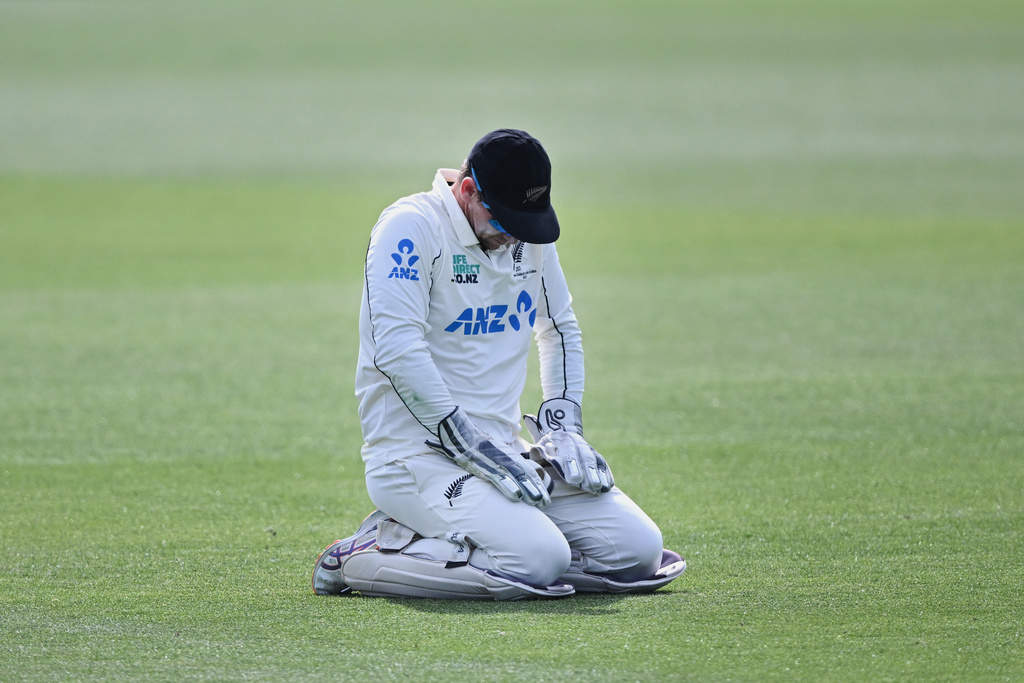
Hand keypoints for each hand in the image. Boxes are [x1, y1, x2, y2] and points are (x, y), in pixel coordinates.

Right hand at [427, 407, 550, 507]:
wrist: (455, 427)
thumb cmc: (471, 441)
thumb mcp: (490, 449)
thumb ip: (500, 459)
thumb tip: (509, 473)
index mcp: (506, 453)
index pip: (526, 469)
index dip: (537, 483)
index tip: (545, 496)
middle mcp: (503, 455)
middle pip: (525, 473)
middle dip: (536, 489)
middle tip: (546, 504)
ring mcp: (493, 459)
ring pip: (515, 476)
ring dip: (528, 489)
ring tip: (538, 502)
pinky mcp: (481, 464)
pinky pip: (497, 476)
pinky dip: (508, 486)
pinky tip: (516, 496)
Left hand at [524, 398, 613, 494]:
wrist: (559, 435)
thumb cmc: (545, 449)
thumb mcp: (539, 448)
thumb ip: (537, 453)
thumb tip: (536, 451)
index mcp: (561, 439)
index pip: (568, 451)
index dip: (572, 466)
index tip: (574, 480)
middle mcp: (576, 441)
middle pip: (584, 456)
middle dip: (588, 472)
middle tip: (591, 486)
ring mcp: (587, 447)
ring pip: (595, 459)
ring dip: (598, 474)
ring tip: (600, 488)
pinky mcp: (595, 454)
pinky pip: (602, 463)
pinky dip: (606, 474)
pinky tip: (608, 485)